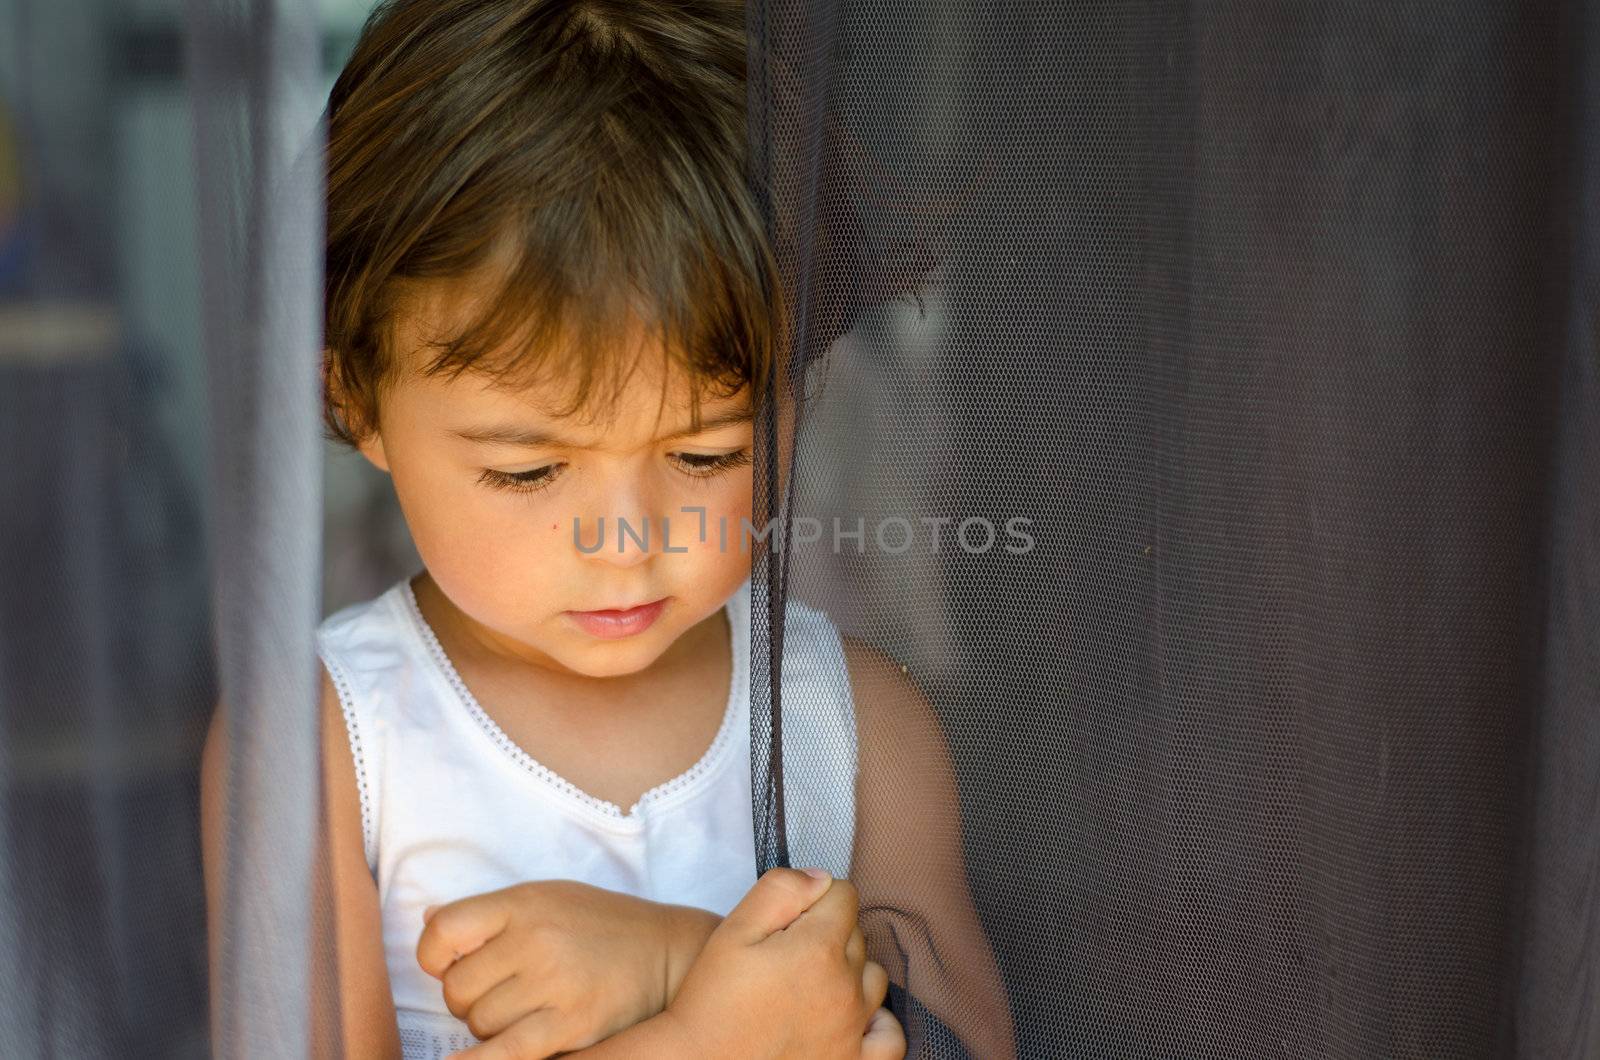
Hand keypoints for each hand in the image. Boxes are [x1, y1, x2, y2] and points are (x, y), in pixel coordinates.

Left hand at [413, 879, 716, 1055]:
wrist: (669, 954)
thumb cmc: (602, 925)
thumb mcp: (549, 898)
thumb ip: (492, 913)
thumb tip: (429, 919)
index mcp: (525, 903)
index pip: (444, 931)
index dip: (434, 955)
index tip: (446, 963)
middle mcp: (536, 938)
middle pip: (459, 987)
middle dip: (468, 998)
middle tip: (501, 992)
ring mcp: (554, 982)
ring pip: (481, 1023)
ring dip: (490, 1027)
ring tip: (526, 1010)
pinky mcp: (572, 1023)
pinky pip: (506, 1053)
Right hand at [657, 867, 905, 1059]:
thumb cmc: (711, 1003)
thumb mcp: (732, 932)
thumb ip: (779, 891)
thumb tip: (820, 879)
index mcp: (819, 949)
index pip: (842, 895)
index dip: (812, 900)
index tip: (786, 921)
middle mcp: (846, 987)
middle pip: (856, 935)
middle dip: (827, 933)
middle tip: (786, 955)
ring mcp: (854, 1029)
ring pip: (873, 978)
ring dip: (850, 972)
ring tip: (811, 985)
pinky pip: (890, 1036)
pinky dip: (877, 1021)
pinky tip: (852, 1017)